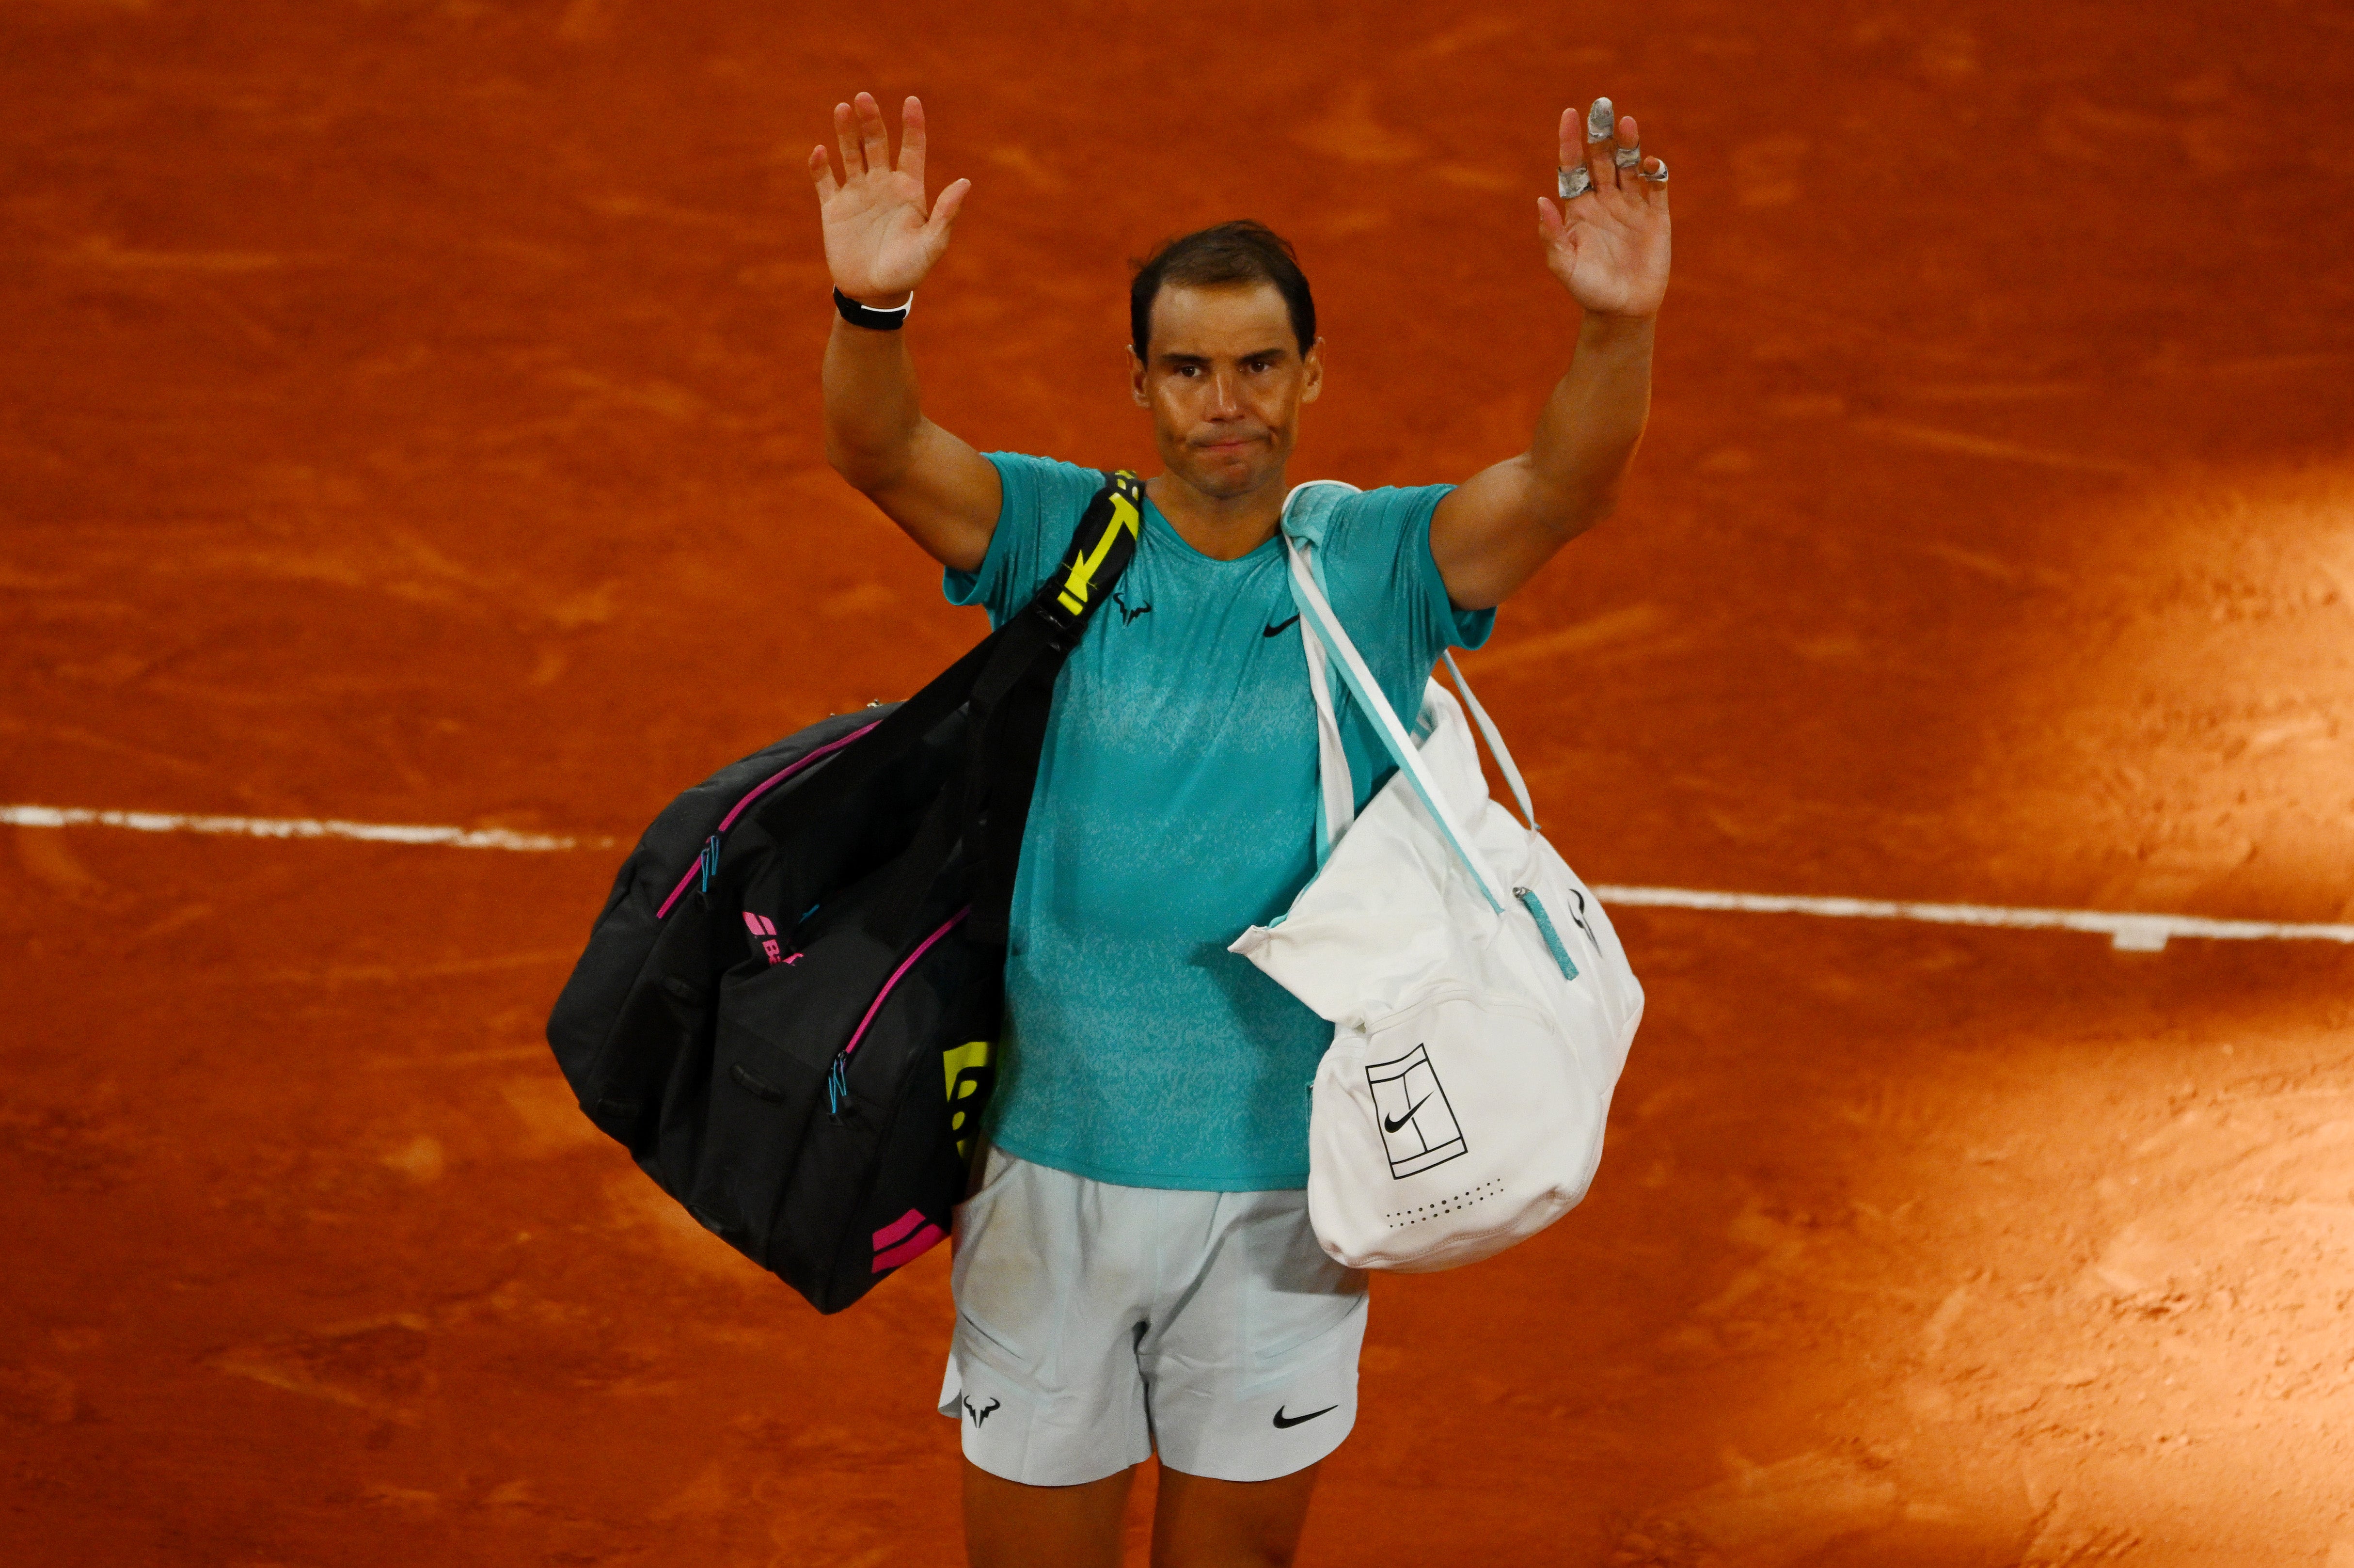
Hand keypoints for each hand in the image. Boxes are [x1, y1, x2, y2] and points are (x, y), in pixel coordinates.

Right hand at [808, 92, 970, 306]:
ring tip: (842, 109)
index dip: (913, 125)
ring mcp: (857, 194)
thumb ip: (946, 215)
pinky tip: (820, 153)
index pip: (912, 149)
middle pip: (877, 143)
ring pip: (850, 154)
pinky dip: (820, 167)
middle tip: (863, 98)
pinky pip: (825, 181)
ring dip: (846, 132)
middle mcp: (883, 184)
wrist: (874, 294)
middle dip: (871, 121)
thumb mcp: (932, 245)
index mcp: (909, 189)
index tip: (912, 101)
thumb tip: (965, 183)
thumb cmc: (909, 271)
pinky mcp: (833, 208)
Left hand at [1536, 102, 1670, 320]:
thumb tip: (1541, 200)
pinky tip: (1649, 163)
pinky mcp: (1656, 215)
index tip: (1570, 114)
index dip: (1571, 140)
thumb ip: (1551, 234)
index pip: (1573, 166)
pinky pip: (1656, 186)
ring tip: (1626, 122)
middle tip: (1602, 105)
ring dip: (1628, 143)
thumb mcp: (1563, 264)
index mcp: (1578, 207)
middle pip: (1602, 158)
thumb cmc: (1587, 288)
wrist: (1621, 310)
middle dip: (1601, 132)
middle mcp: (1604, 200)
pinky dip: (1655, 172)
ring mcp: (1631, 205)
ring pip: (1629, 165)